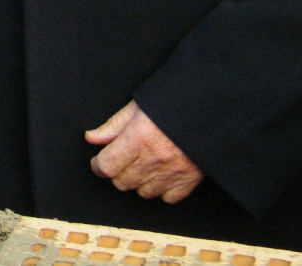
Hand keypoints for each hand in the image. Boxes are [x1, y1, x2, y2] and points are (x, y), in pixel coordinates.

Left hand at [85, 100, 203, 203]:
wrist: (209, 110)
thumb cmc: (172, 103)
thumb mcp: (138, 107)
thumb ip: (113, 126)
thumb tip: (91, 138)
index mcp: (138, 138)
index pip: (106, 166)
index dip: (98, 165)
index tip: (99, 162)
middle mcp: (153, 159)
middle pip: (121, 182)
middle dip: (117, 172)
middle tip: (122, 160)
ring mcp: (172, 172)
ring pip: (142, 192)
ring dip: (138, 182)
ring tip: (143, 166)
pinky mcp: (189, 180)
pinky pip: (167, 198)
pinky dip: (162, 190)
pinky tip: (161, 175)